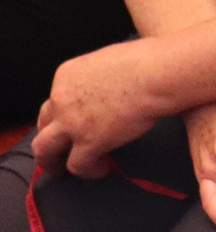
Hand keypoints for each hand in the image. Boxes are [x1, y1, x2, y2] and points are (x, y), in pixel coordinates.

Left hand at [31, 40, 173, 177]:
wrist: (156, 74)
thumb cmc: (148, 61)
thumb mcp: (111, 60)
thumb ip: (103, 75)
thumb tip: (117, 85)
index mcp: (67, 76)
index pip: (57, 98)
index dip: (65, 113)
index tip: (77, 121)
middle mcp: (62, 98)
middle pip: (43, 123)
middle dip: (49, 136)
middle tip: (58, 149)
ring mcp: (72, 122)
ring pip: (44, 149)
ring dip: (52, 161)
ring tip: (65, 169)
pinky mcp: (88, 142)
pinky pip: (77, 165)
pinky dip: (87, 171)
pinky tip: (101, 169)